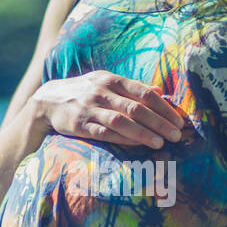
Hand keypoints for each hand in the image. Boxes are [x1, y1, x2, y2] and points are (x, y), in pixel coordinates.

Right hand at [30, 71, 187, 148]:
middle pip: (137, 107)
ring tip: (160, 143)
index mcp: (112, 80)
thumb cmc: (84, 92)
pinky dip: (122, 139)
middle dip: (159, 122)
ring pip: (122, 120)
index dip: (164, 108)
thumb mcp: (106, 83)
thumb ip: (131, 87)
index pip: (144, 93)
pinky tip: (137, 146)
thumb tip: (158, 90)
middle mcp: (102, 91)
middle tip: (176, 135)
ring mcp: (90, 108)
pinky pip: (104, 132)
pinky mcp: (80, 124)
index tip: (179, 121)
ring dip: (143, 133)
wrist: (47, 100)